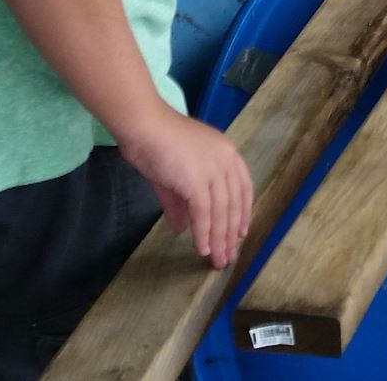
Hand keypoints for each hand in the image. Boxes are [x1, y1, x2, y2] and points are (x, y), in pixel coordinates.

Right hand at [118, 109, 253, 268]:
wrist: (143, 126)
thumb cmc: (156, 143)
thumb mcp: (173, 176)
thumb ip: (181, 203)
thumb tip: (183, 228)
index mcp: (227, 153)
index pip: (243, 188)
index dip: (242, 213)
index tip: (240, 233)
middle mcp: (226, 161)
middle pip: (234, 204)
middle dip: (231, 233)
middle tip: (229, 256)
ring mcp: (214, 170)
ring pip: (221, 212)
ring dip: (219, 239)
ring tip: (217, 260)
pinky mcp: (198, 181)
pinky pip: (204, 214)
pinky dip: (204, 234)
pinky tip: (202, 249)